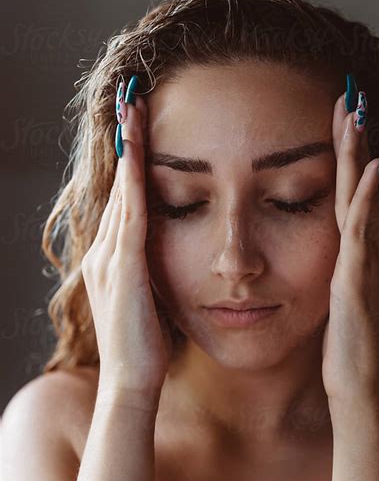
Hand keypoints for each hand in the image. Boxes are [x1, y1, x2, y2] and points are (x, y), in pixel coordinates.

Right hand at [81, 78, 171, 405]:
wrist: (130, 382)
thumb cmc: (146, 344)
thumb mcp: (149, 300)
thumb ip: (153, 273)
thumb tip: (169, 256)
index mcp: (115, 257)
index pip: (126, 197)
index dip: (132, 158)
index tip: (139, 123)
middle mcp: (106, 250)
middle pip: (119, 183)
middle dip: (126, 140)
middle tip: (131, 98)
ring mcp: (110, 258)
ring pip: (122, 191)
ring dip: (128, 148)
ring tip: (132, 108)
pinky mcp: (124, 269)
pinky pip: (131, 216)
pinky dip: (133, 182)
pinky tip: (140, 154)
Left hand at [321, 88, 378, 404]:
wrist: (356, 385)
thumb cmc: (346, 343)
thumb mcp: (341, 295)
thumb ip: (340, 266)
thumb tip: (332, 247)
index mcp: (362, 252)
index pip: (354, 192)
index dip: (349, 154)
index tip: (341, 118)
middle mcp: (371, 250)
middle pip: (360, 185)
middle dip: (356, 140)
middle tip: (350, 96)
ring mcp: (368, 264)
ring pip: (361, 199)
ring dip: (359, 155)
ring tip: (356, 115)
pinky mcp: (358, 281)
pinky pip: (361, 233)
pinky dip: (365, 199)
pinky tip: (366, 170)